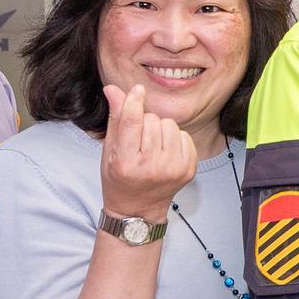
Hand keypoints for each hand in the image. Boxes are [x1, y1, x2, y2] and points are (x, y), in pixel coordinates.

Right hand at [99, 84, 196, 220]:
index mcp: (126, 162)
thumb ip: (115, 118)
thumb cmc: (119, 178)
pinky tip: (165, 152)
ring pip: (170, 125)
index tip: (137, 90)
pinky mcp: (188, 170)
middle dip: (145, 122)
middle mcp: (151, 167)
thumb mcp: (110, 150)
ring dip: (160, 130)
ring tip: (152, 146)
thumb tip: (113, 89)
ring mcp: (172, 170)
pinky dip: (174, 139)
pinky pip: (184, 135)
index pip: (133, 121)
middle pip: (152, 120)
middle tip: (139, 140)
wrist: (138, 209)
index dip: (134, 100)